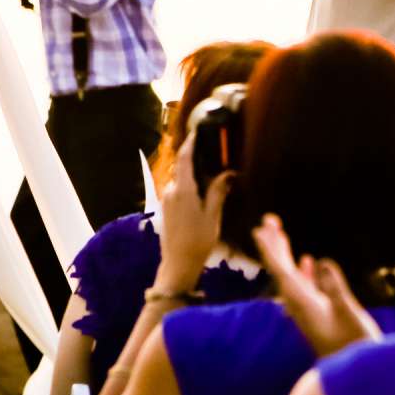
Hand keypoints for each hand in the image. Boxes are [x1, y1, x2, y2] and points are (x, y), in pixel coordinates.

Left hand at [152, 141, 229, 292]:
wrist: (178, 262)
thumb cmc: (198, 240)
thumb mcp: (213, 215)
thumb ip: (218, 192)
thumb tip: (228, 173)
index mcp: (183, 190)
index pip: (185, 159)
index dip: (191, 143)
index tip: (197, 132)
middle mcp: (170, 191)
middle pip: (184, 169)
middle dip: (198, 163)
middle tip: (217, 160)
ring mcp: (166, 199)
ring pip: (182, 181)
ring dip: (195, 178)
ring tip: (214, 181)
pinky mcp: (165, 208)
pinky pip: (178, 191)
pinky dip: (190, 188)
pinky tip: (203, 196)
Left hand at [251, 212, 380, 356]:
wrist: (355, 372)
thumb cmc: (355, 344)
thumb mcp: (349, 314)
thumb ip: (335, 288)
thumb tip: (323, 261)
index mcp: (301, 301)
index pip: (280, 269)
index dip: (270, 248)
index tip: (260, 229)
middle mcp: (298, 304)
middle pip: (279, 269)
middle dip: (274, 244)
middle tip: (268, 221)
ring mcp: (308, 308)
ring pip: (291, 275)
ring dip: (286, 254)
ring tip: (281, 234)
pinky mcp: (318, 313)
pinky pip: (306, 286)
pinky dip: (304, 271)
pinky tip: (308, 261)